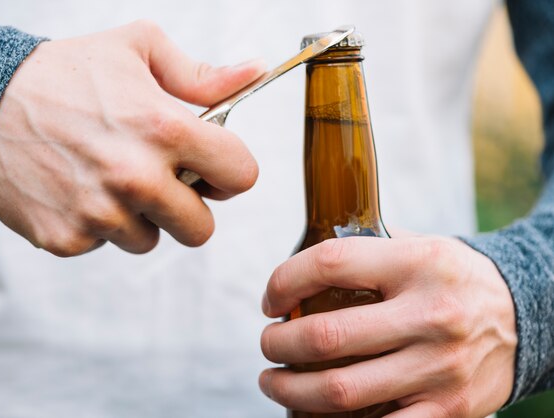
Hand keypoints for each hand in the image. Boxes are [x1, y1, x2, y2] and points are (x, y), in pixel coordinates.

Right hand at [0, 21, 264, 256]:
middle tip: (160, 179)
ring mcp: (100, 213)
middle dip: (187, 206)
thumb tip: (253, 73)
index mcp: (165, 130)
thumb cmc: (66, 74)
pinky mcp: (67, 238)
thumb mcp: (138, 49)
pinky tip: (77, 190)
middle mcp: (136, 177)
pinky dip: (97, 225)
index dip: (231, 172)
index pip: (241, 175)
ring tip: (109, 179)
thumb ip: (201, 74)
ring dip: (139, 217)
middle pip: (202, 228)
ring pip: (150, 240)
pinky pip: (104, 246)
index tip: (212, 168)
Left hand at [260, 233, 516, 416]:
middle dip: (279, 344)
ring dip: (291, 389)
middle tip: (268, 343)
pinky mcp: (449, 408)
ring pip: (341, 389)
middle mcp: (431, 314)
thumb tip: (298, 269)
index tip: (272, 300)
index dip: (284, 281)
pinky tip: (316, 414)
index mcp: (418, 263)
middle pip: (327, 335)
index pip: (329, 263)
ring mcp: (440, 367)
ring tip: (275, 381)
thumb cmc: (451, 278)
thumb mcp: (417, 246)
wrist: (524, 315)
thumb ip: (364, 251)